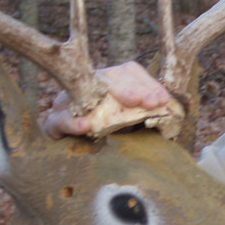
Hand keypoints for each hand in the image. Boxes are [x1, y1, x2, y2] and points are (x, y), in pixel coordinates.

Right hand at [41, 61, 171, 139]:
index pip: (129, 72)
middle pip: (107, 76)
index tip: (161, 99)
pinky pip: (59, 120)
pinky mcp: (53, 122)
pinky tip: (85, 127)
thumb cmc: (107, 136)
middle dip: (131, 87)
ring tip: (128, 103)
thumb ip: (145, 117)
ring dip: (105, 96)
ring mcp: (67, 102)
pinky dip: (72, 123)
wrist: (70, 152)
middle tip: (149, 102)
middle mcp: (87, 86)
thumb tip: (171, 114)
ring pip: (81, 91)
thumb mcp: (130, 124)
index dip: (146, 82)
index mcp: (110, 84)